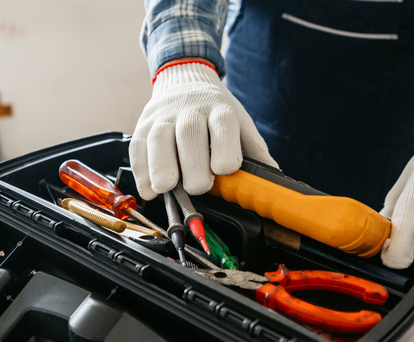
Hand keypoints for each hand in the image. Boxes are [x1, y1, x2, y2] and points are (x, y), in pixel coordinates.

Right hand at [130, 60, 278, 199]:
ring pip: (158, 140)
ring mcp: (163, 116)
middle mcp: (190, 109)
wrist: (185, 80)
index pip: (223, 127)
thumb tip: (274, 184)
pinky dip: (142, 173)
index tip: (223, 170)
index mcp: (220, 109)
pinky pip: (138, 150)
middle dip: (193, 167)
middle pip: (190, 134)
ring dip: (162, 169)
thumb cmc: (216, 112)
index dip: (224, 153)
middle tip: (198, 186)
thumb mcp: (241, 125)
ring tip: (168, 188)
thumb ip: (256, 154)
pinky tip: (151, 189)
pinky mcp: (142, 126)